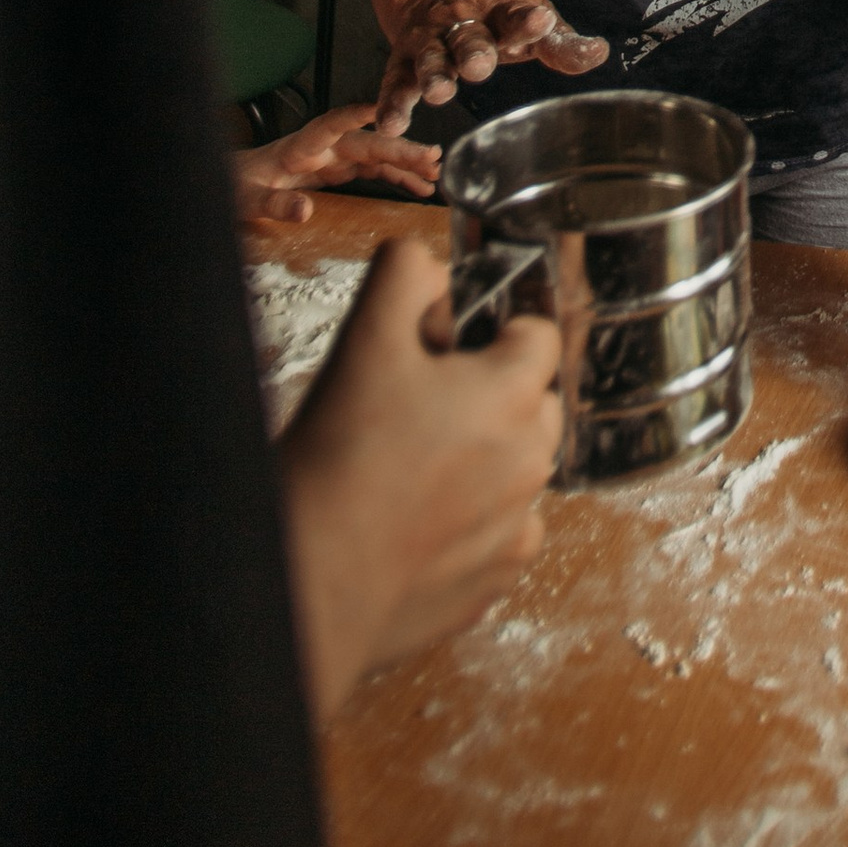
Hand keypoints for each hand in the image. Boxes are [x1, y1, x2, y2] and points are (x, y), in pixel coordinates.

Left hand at [232, 100, 443, 223]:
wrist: (235, 184)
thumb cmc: (238, 186)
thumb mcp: (249, 201)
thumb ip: (276, 205)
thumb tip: (305, 211)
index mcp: (300, 146)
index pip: (331, 125)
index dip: (356, 116)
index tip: (380, 110)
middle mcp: (323, 147)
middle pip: (366, 143)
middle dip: (399, 148)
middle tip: (431, 157)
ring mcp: (333, 157)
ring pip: (376, 155)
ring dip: (406, 162)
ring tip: (435, 172)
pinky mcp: (338, 169)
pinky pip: (373, 170)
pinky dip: (396, 177)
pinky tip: (418, 187)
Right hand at [278, 236, 563, 723]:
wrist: (309, 581)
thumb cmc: (337, 461)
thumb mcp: (364, 339)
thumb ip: (405, 276)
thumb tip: (431, 265)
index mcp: (512, 394)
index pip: (538, 335)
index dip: (490, 331)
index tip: (446, 348)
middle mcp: (532, 461)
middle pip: (532, 401)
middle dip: (488, 393)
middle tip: (417, 405)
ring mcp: (518, 527)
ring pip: (516, 468)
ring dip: (480, 459)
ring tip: (406, 466)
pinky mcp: (496, 581)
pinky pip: (498, 532)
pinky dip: (468, 523)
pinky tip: (413, 520)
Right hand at [371, 0, 606, 139]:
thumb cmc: (498, 15)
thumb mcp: (530, 20)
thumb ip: (561, 44)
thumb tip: (599, 54)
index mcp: (501, 10)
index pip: (516, 13)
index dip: (528, 20)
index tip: (540, 21)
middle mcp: (463, 23)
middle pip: (468, 36)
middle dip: (474, 50)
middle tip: (480, 65)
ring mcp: (431, 41)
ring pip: (430, 58)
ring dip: (434, 75)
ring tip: (438, 94)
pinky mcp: (404, 62)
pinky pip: (395, 82)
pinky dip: (392, 104)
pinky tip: (391, 126)